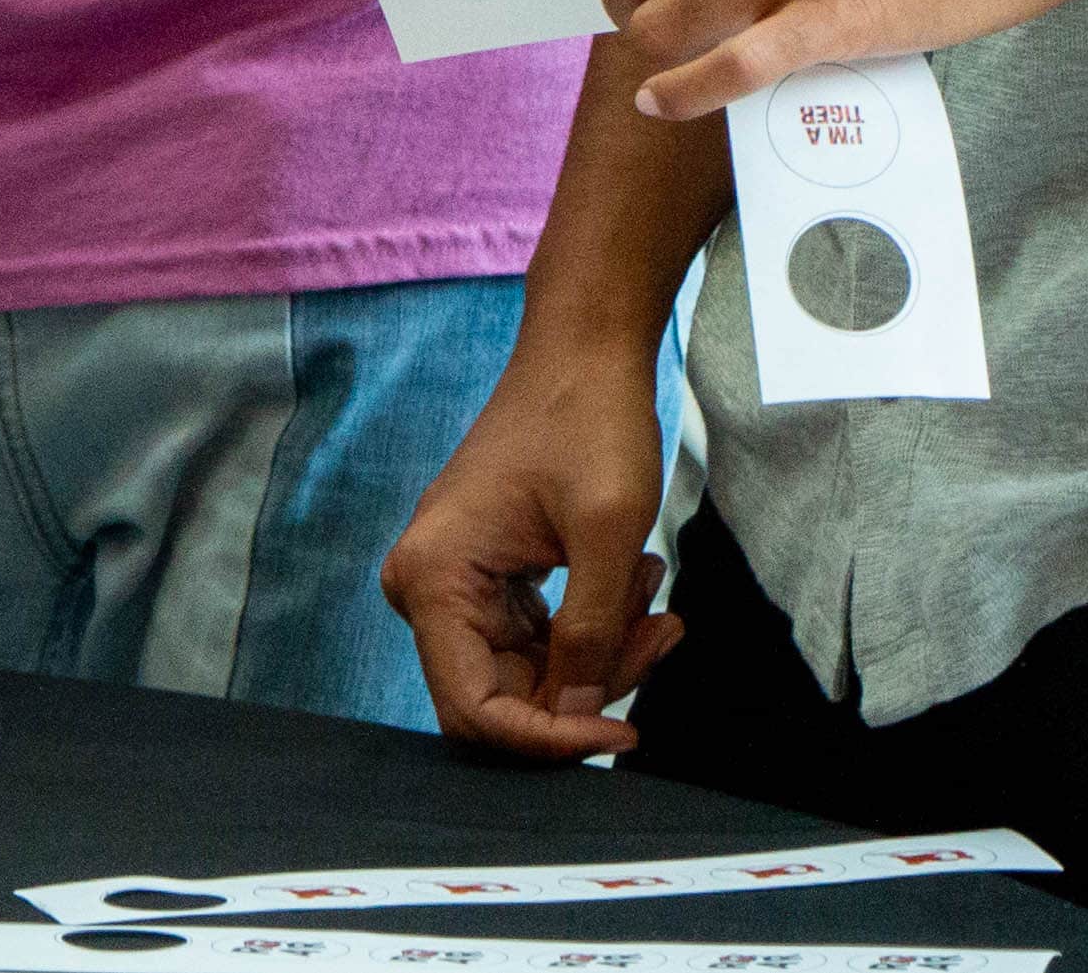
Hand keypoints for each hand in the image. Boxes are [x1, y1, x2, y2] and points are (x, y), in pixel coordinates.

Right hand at [380, 336, 683, 758]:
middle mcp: (427, 585)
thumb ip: (592, 636)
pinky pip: (540, 637)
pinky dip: (597, 625)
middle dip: (591, 684)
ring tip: (654, 588)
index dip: (549, 739)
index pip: (475, 710)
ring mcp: (455, 581)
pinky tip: (638, 582)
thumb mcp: (607, 535)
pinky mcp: (487, 576)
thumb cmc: (589, 419)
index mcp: (434, 577)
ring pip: (532, 672)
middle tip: (661, 633)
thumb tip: (579, 719)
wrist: (584, 349)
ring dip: (604, 649)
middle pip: (507, 695)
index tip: (620, 732)